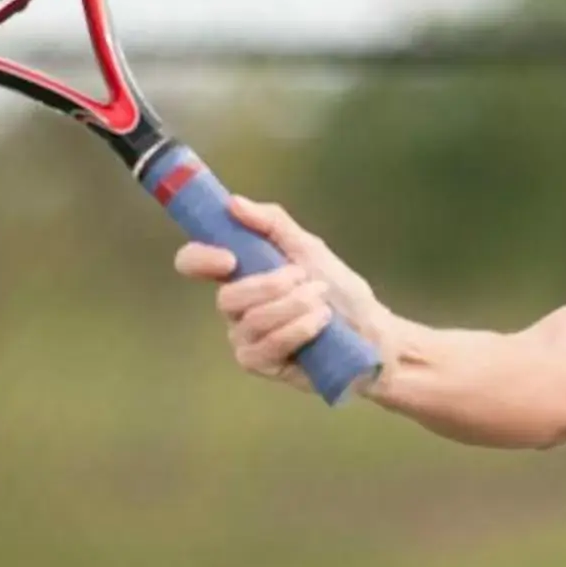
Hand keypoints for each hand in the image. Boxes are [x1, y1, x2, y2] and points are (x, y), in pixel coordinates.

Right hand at [171, 197, 392, 394]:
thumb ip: (273, 224)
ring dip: (293, 306)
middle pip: (226, 297)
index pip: (195, 263)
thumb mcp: (309, 248)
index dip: (201, 259)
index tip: (230, 259)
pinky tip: (319, 324)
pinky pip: (266, 347)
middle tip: (306, 279)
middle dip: (271, 286)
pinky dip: (297, 330)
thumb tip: (233, 203)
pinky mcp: (259, 364)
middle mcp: (235, 306)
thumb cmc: (339, 290)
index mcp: (240, 272)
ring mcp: (244, 337)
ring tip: (322, 302)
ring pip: (251, 321)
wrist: (370, 331)